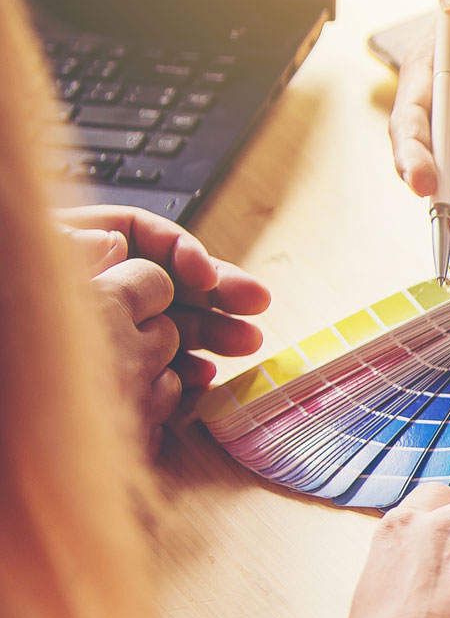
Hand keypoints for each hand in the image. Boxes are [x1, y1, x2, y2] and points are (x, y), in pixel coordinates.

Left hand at [57, 206, 270, 441]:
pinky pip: (154, 369)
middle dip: (216, 294)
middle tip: (257, 307)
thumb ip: (71, 257)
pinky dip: (182, 374)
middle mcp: (97, 290)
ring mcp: (104, 336)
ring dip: (211, 335)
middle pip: (168, 280)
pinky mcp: (109, 379)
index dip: (183, 251)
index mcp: (77, 254)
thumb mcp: (35, 275)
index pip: (142, 235)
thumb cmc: (11, 315)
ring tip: (245, 347)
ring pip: (169, 325)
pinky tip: (201, 382)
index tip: (206, 275)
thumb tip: (115, 246)